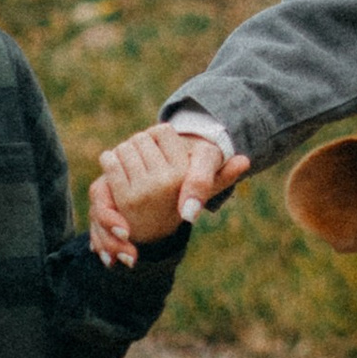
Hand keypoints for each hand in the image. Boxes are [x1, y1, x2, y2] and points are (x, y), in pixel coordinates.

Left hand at [90, 124, 248, 260]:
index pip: (162, 130)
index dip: (159, 136)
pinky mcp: (125, 196)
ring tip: (134, 168)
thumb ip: (224, 172)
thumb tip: (245, 161)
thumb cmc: (179, 196)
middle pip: (141, 138)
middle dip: (140, 144)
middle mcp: (169, 183)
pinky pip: (110, 160)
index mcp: (187, 174)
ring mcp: (146, 191)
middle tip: (146, 162)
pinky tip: (118, 170)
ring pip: (125, 148)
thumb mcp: (205, 183)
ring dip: (124, 153)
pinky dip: (111, 160)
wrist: (151, 227)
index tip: (164, 150)